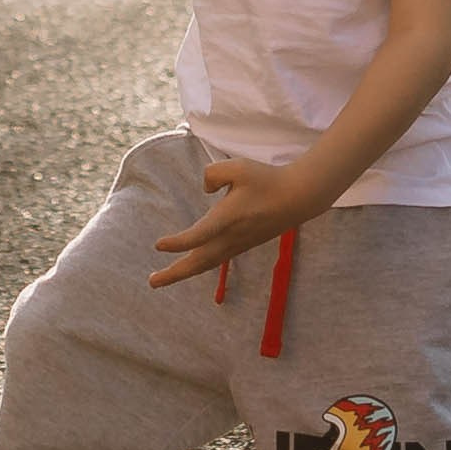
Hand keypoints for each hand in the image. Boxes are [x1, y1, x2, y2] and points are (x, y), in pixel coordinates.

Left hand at [149, 157, 318, 288]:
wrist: (298, 197)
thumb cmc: (267, 179)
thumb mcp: (237, 167)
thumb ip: (213, 174)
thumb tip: (204, 191)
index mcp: (229, 218)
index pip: (200, 235)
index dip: (178, 242)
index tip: (158, 245)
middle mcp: (232, 236)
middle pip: (200, 261)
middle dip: (175, 273)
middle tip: (152, 282)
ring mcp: (238, 243)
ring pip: (207, 263)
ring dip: (184, 272)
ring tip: (162, 278)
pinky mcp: (243, 244)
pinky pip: (216, 259)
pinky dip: (199, 265)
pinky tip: (189, 264)